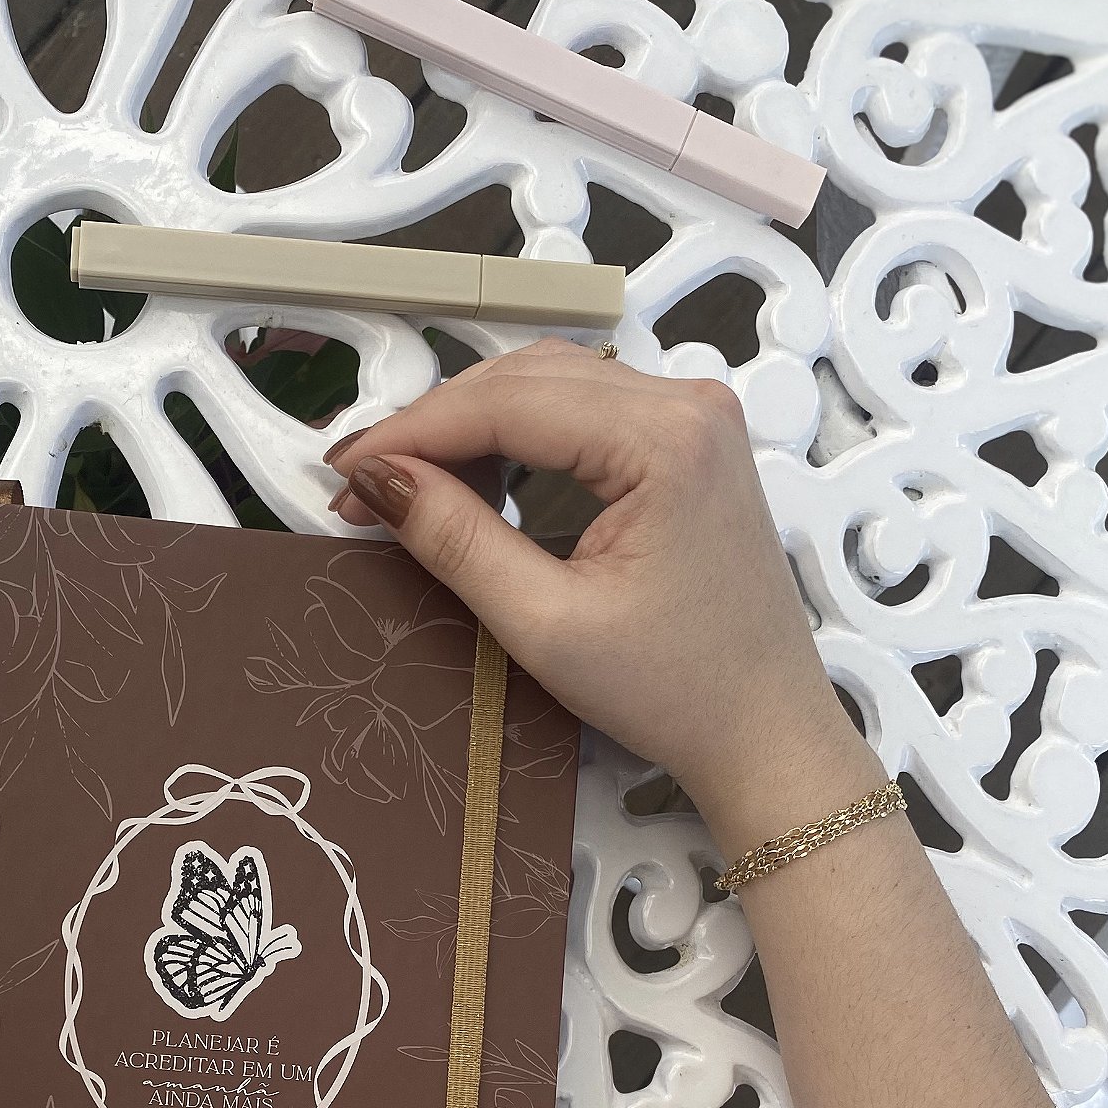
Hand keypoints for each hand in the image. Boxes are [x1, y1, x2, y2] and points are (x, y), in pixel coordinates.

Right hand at [325, 340, 869, 836]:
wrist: (764, 729)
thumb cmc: (676, 691)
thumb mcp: (546, 625)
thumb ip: (458, 540)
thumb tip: (378, 480)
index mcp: (665, 439)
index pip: (506, 401)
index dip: (412, 432)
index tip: (343, 472)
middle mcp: (687, 404)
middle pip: (526, 378)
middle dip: (436, 427)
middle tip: (361, 485)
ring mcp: (694, 418)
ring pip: (551, 385)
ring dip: (473, 426)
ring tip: (407, 486)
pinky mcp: (689, 443)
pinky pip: (584, 412)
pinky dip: (520, 437)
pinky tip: (476, 478)